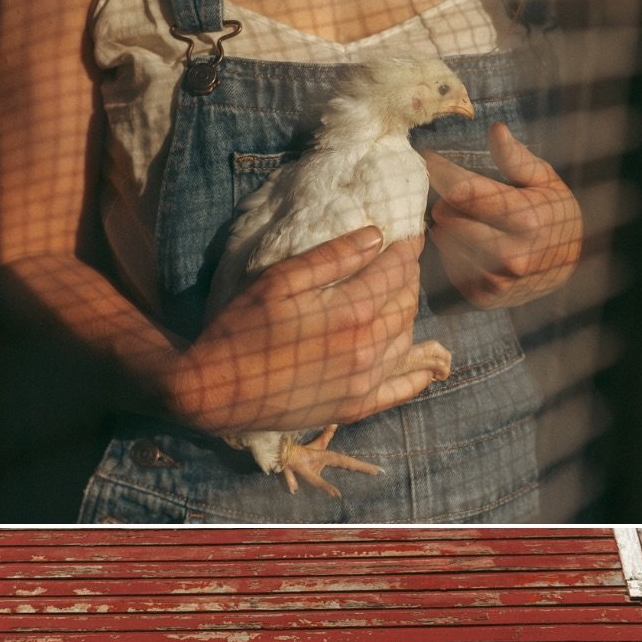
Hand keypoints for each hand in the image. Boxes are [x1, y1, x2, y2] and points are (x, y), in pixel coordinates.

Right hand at [170, 229, 445, 434]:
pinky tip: (424, 361)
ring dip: (407, 315)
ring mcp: (365, 383)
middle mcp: (367, 349)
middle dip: (407, 278)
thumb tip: (376, 236)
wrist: (216, 389)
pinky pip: (402, 389)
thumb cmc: (241, 328)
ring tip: (395, 297)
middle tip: (399, 262)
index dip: (406, 248)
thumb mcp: (280, 280)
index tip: (408, 234)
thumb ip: (332, 257)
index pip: (397, 271)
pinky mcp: (356, 407)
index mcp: (351, 312)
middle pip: (407, 304)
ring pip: (407, 340)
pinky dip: (417, 373)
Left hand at [423, 123, 581, 308]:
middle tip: (454, 196)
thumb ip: (516, 158)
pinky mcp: (486, 297)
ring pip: (447, 242)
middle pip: (450, 218)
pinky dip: (452, 251)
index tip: (428, 158)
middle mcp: (512, 253)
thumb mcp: (544, 180)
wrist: (571, 267)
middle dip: (446, 201)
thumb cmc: (554, 213)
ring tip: (460, 218)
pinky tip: (466, 242)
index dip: (441, 172)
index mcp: (527, 218)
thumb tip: (496, 128)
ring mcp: (498, 279)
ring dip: (447, 227)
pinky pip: (451, 267)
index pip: (466, 191)